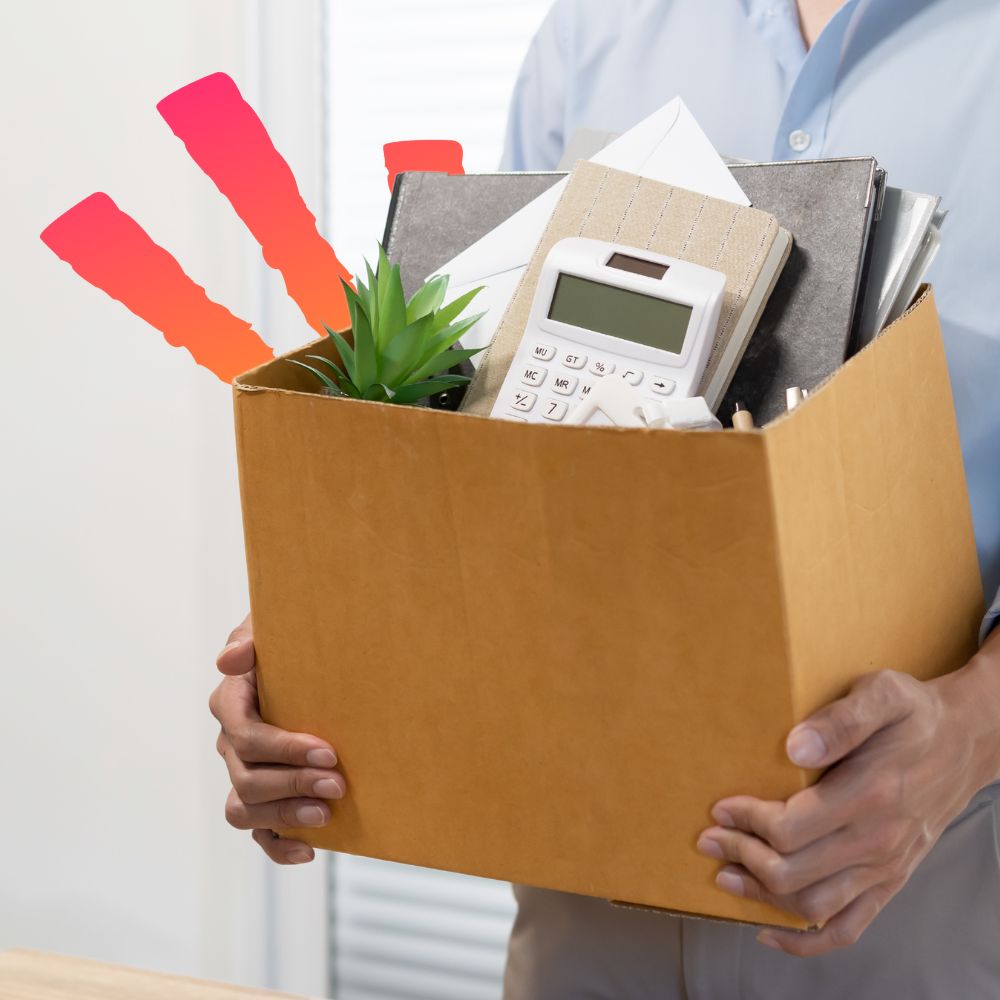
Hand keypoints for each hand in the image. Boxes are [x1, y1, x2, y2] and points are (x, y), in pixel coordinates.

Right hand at [209, 614, 345, 863]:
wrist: (320, 663)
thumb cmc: (295, 640)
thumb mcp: (275, 627)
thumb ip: (250, 638)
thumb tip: (229, 661)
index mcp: (232, 701)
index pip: (245, 734)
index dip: (283, 748)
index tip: (328, 751)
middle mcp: (232, 742)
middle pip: (247, 777)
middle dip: (293, 784)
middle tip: (338, 784)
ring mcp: (244, 772)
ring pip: (245, 808)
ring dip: (286, 816)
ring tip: (326, 815)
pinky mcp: (264, 798)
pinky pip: (259, 833)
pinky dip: (280, 847)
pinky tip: (310, 850)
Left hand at [696, 646, 999, 956]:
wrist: (964, 742)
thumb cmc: (915, 715)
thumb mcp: (882, 694)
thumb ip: (840, 721)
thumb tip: (793, 748)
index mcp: (870, 794)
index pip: (791, 828)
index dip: (747, 822)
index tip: (721, 809)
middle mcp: (878, 840)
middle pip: (793, 871)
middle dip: (742, 856)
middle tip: (710, 839)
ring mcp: (885, 866)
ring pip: (812, 905)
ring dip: (761, 895)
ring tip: (727, 874)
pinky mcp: (890, 881)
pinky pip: (848, 928)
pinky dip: (806, 940)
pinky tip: (770, 930)